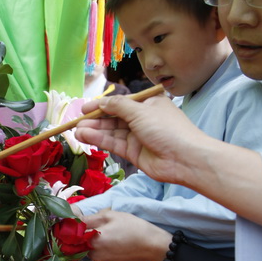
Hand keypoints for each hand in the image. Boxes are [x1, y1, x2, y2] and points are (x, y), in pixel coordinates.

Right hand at [75, 95, 210, 184]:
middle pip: (113, 117)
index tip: (84, 108)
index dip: (102, 105)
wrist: (184, 158)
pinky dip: (100, 140)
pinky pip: (114, 144)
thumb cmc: (167, 128)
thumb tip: (102, 102)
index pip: (120, 102)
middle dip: (95, 119)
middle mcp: (141, 119)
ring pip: (111, 132)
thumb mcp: (141, 111)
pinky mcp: (133, 152)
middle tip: (76, 121)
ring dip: (94, 131)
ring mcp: (137, 136)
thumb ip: (118, 106)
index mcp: (147, 104)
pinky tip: (86, 137)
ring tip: (77, 131)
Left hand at [81, 209, 171, 260]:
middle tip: (105, 228)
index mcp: (92, 240)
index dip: (79, 227)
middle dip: (89, 235)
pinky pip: (98, 257)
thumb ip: (90, 218)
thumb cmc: (132, 227)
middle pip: (82, 242)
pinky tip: (114, 246)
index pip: (76, 233)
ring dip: (96, 243)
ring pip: (90, 250)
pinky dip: (102, 251)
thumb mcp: (110, 216)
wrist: (151, 246)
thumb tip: (74, 220)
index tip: (86, 222)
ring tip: (111, 237)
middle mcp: (93, 254)